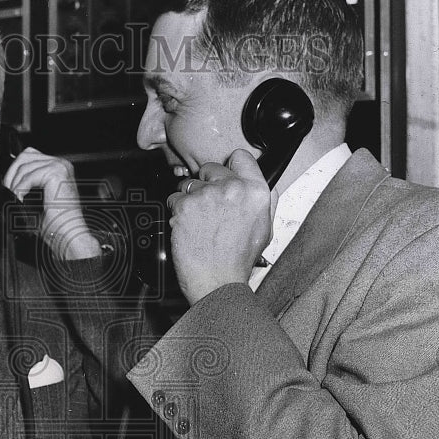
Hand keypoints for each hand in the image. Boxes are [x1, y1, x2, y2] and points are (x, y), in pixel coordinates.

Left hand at [2, 148, 101, 259]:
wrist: (69, 235)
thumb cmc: (57, 224)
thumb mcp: (38, 200)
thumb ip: (27, 186)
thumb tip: (7, 182)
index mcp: (59, 168)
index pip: (29, 156)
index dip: (15, 170)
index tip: (8, 186)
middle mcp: (62, 164)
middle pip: (25, 156)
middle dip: (12, 174)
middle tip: (8, 191)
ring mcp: (60, 167)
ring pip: (25, 166)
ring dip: (15, 183)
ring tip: (14, 198)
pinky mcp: (56, 174)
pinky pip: (28, 177)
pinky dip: (20, 189)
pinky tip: (20, 200)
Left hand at [167, 149, 273, 303]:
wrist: (217, 282)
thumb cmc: (238, 260)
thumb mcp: (264, 228)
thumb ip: (262, 200)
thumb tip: (255, 181)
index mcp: (256, 192)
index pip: (241, 157)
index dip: (230, 167)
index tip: (224, 176)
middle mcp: (233, 189)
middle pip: (211, 168)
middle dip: (206, 184)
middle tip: (209, 208)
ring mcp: (207, 196)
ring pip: (189, 183)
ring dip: (190, 198)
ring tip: (199, 222)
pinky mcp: (185, 205)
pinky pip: (174, 198)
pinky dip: (176, 211)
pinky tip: (188, 228)